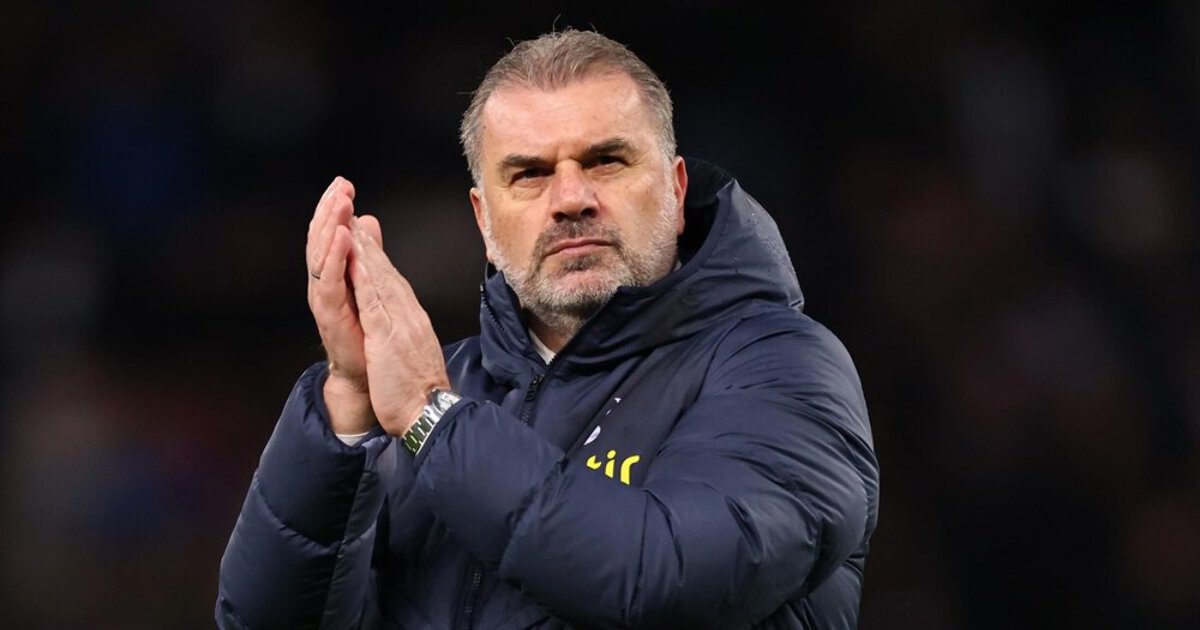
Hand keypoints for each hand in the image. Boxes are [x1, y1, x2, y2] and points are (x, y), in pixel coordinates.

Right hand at [306, 176, 383, 432]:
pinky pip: (330, 281)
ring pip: (322, 256)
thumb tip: (366, 220)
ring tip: (339, 204)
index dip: (335, 209)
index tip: (344, 183)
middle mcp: (326, 285)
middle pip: (322, 240)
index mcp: (336, 276)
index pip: (331, 235)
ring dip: (329, 227)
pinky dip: (334, 258)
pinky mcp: (330, 316)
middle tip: (340, 185)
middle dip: (329, 211)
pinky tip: (341, 237)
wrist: (366, 377)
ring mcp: (325, 300)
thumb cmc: (366, 333)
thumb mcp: (368, 285)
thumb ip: (366, 254)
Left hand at [347, 218, 450, 435]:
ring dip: (366, 253)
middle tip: (354, 215)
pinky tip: (357, 263)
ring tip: (352, 227)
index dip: (377, 257)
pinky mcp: (389, 339)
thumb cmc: (420, 390)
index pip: (393, 283)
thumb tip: (398, 323)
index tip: (363, 236)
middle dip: (370, 245)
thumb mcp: (412, 354)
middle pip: (387, 274)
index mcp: (413, 321)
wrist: (431, 414)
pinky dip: (366, 282)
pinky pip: (375, 305)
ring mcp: (401, 325)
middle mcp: (409, 316)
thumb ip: (404, 334)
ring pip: (381, 282)